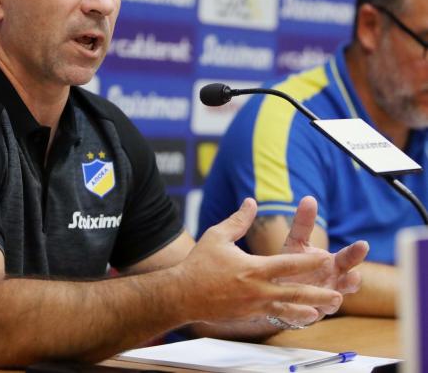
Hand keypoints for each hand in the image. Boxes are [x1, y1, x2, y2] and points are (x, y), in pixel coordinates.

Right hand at [178, 198, 341, 326]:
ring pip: (287, 309)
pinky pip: (273, 317)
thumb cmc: (199, 263)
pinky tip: (300, 318)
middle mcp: (257, 289)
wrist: (182, 294)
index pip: (288, 264)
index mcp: (253, 268)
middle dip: (318, 294)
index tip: (327, 259)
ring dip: (308, 309)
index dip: (310, 262)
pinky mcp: (247, 315)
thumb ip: (238, 220)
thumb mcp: (217, 236)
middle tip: (339, 296)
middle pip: (295, 292)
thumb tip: (251, 202)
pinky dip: (290, 317)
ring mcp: (253, 306)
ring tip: (325, 310)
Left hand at [278, 196, 368, 320]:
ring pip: (337, 300)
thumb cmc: (294, 263)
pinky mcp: (311, 311)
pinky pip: (315, 313)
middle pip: (349, 279)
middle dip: (354, 278)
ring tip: (338, 294)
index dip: (356, 253)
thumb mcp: (296, 242)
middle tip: (356, 274)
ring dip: (338, 297)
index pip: (348, 257)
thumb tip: (309, 198)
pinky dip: (317, 311)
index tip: (363, 244)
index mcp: (332, 264)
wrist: (281, 290)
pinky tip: (316, 309)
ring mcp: (324, 298)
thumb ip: (303, 223)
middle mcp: (333, 282)